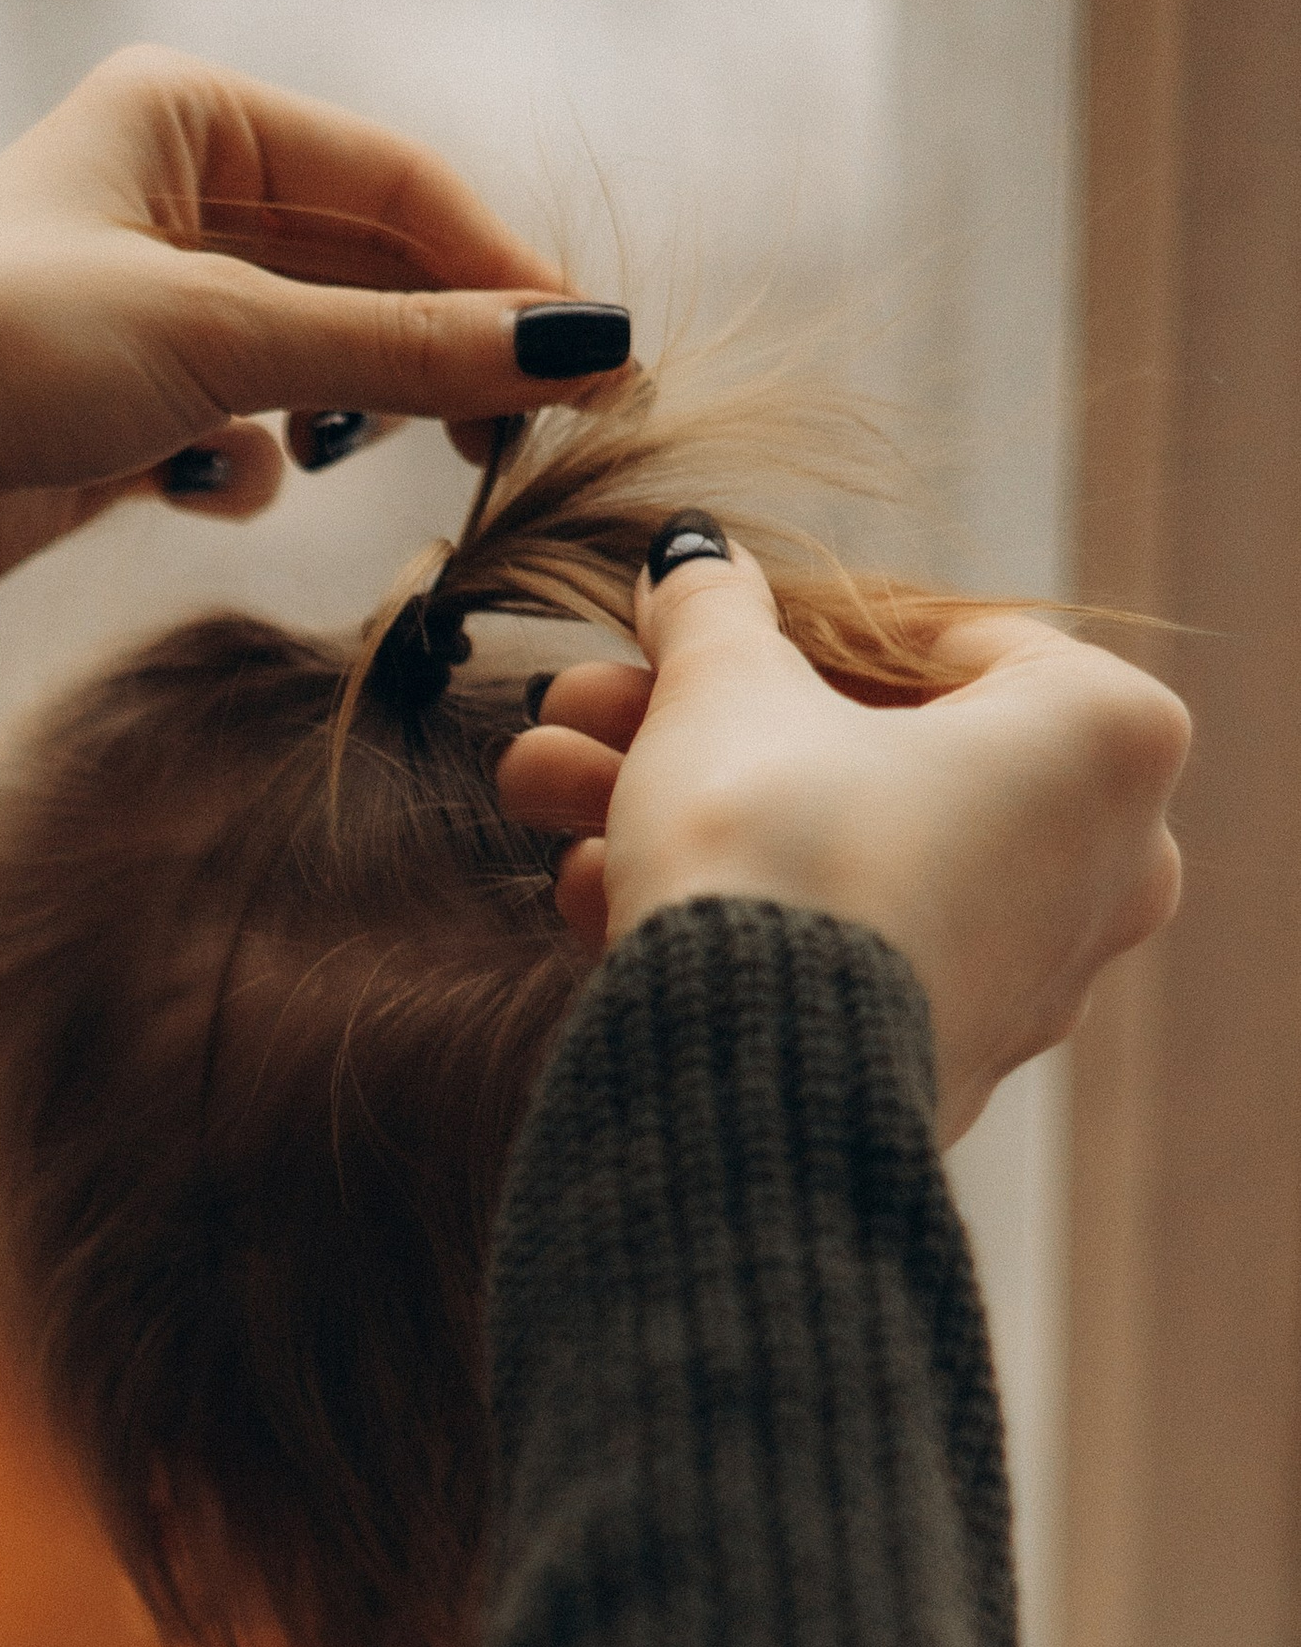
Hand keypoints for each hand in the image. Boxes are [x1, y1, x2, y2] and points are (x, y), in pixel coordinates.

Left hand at [0, 47, 622, 615]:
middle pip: (365, 271)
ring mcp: (143, 304)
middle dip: (437, 352)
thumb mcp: (216, 337)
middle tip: (530, 436)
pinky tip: (199, 488)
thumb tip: (584, 348)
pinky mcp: (114, 409)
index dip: (502, 270)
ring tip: (377, 456)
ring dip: (341, 411)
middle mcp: (169, 191)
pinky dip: (237, 469)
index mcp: (187, 114)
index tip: (594, 363)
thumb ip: (404, 350)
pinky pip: (232, 433)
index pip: (396, 183)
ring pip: (309, 357)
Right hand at [499, 535, 1188, 1141]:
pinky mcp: (946, 1061)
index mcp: (1105, 734)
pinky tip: (595, 893)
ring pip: (834, 853)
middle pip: (866, 753)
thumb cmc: (774, 850)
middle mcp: (1102, 859)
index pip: (949, 639)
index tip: (699, 622)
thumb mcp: (724, 691)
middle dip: (695, 722)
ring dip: (676, 808)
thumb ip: (713, 611)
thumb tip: (690, 558)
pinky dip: (728, 911)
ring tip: (540, 786)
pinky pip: (835, 951)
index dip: (795, 624)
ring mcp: (1031, 974)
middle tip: (584, 699)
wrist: (753, 1089)